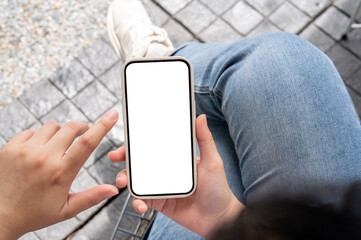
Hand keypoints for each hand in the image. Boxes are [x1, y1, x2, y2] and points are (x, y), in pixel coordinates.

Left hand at [0, 110, 119, 239]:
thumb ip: (92, 197)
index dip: (102, 126)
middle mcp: (44, 158)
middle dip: (81, 127)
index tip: (112, 115)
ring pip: (52, 126)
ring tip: (56, 146)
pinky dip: (39, 137)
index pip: (87, 143)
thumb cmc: (34, 214)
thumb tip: (112, 190)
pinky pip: (32, 131)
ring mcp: (26, 151)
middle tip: (83, 133)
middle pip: (71, 128)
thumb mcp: (66, 210)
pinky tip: (38, 150)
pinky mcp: (11, 148)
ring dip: (59, 133)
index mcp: (61, 173)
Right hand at [109, 114, 243, 236]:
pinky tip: (141, 205)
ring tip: (122, 182)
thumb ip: (205, 140)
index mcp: (175, 159)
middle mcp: (165, 171)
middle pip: (140, 162)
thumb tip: (200, 117)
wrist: (219, 218)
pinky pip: (143, 200)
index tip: (127, 138)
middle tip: (115, 157)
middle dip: (124, 159)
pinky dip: (137, 202)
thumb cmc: (218, 188)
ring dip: (126, 179)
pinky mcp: (159, 202)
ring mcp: (160, 187)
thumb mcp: (213, 161)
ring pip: (137, 180)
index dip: (138, 142)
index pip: (154, 147)